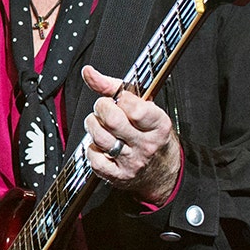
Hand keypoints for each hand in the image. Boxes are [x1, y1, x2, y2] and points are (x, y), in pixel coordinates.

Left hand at [80, 64, 181, 204]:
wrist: (161, 170)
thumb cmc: (149, 132)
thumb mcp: (143, 105)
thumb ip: (115, 86)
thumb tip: (88, 72)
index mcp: (159, 125)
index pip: (135, 109)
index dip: (121, 99)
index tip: (120, 99)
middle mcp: (147, 145)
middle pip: (113, 121)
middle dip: (102, 108)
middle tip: (104, 109)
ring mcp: (133, 162)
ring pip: (100, 138)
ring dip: (93, 125)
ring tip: (99, 124)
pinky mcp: (118, 176)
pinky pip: (94, 159)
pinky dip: (91, 149)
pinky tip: (100, 145)